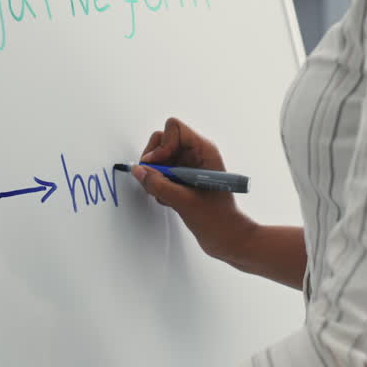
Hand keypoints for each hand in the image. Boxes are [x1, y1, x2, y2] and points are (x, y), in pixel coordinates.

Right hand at [132, 117, 257, 263]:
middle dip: (154, 160)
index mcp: (204, 151)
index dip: (162, 145)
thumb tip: (138, 170)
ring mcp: (189, 166)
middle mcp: (197, 154)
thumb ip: (159, 184)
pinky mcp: (184, 179)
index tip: (160, 166)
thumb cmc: (218, 219)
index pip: (174, 128)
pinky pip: (162, 172)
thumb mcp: (185, 201)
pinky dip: (158, 184)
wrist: (227, 238)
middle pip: (163, 140)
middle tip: (154, 180)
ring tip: (164, 194)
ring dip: (155, 175)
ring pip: (160, 157)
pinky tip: (168, 199)